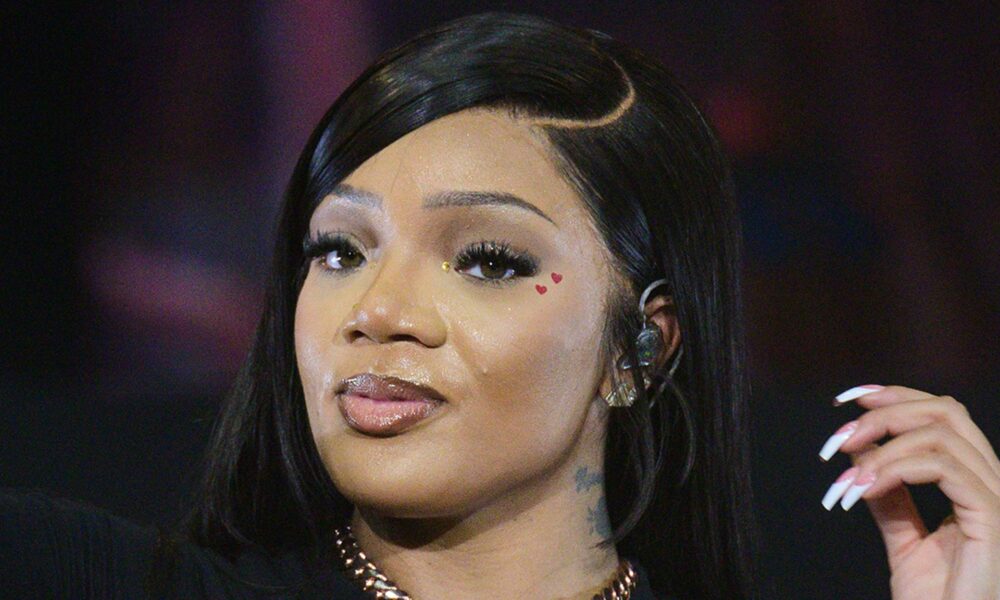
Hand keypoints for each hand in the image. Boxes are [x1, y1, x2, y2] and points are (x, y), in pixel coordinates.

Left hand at [818, 384, 999, 598]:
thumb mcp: (903, 538)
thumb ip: (888, 495)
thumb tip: (860, 450)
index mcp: (975, 483)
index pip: (944, 416)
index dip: (896, 396)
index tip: (848, 399)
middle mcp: (993, 484)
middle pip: (947, 412)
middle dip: (885, 413)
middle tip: (840, 437)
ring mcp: (998, 501)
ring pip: (942, 435)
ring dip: (882, 448)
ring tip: (847, 479)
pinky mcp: (994, 520)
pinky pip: (946, 469)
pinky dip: (896, 469)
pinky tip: (865, 488)